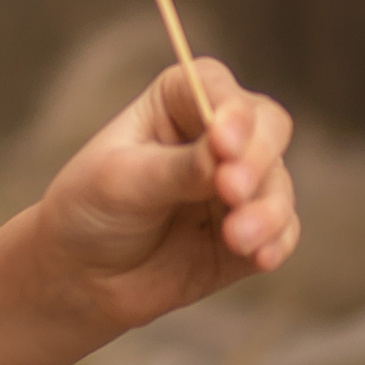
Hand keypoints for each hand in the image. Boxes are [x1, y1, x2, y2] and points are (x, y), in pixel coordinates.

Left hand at [33, 59, 298, 332]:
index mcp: (177, 103)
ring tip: (236, 237)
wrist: (82, 274)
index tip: (222, 142)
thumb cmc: (90, 209)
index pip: (216, 89)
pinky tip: (260, 257)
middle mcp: (216, 137)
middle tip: (232, 189)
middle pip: (267, 129)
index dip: (230, 111)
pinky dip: (275, 241)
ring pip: (277, 184)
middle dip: (256, 159)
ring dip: (265, 210)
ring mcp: (239, 184)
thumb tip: (226, 157)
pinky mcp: (252, 229)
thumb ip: (178, 169)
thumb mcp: (122, 183)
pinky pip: (281, 230)